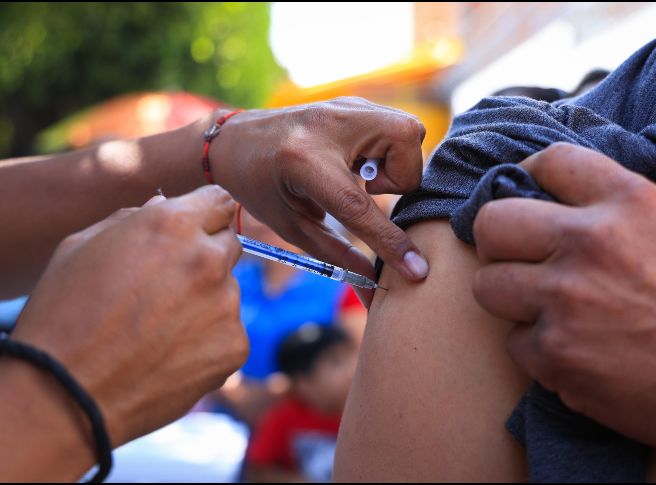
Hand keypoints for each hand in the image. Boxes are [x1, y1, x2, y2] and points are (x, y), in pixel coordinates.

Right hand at [12, 185, 248, 447]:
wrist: (66, 394)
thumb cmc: (64, 315)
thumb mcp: (83, 246)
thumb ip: (133, 219)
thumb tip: (164, 205)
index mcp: (172, 223)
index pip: (218, 201)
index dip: (205, 215)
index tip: (197, 228)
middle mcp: (209, 258)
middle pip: (229, 243)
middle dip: (206, 256)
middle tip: (168, 286)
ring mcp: (227, 303)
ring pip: (227, 292)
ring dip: (205, 301)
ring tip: (157, 330)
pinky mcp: (235, 346)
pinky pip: (227, 332)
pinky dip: (207, 341)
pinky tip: (169, 355)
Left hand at [209, 97, 429, 302]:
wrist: (236, 141)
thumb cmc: (260, 187)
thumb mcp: (293, 227)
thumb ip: (338, 256)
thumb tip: (376, 289)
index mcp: (303, 161)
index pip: (360, 207)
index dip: (390, 242)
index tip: (417, 270)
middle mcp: (329, 124)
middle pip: (405, 141)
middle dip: (402, 178)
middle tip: (368, 192)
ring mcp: (344, 106)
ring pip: (409, 131)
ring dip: (397, 164)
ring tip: (362, 179)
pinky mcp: (353, 103)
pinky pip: (397, 126)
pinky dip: (390, 151)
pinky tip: (360, 163)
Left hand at [471, 143, 655, 479]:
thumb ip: (610, 205)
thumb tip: (546, 197)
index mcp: (629, 202)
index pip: (550, 162)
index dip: (528, 174)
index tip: (524, 191)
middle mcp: (591, 243)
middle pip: (492, 221)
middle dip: (496, 241)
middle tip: (515, 257)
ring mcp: (567, 300)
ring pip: (486, 285)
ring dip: (510, 298)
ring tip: (545, 309)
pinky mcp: (556, 354)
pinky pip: (512, 342)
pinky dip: (537, 349)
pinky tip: (573, 351)